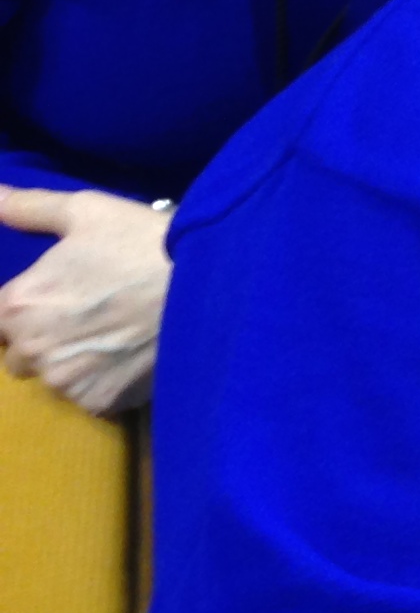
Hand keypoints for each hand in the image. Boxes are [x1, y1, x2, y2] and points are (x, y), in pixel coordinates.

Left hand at [0, 186, 172, 418]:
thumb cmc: (142, 242)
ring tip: (112, 340)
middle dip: (40, 341)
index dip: (19, 311)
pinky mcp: (101, 403)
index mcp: (18, 305)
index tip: (50, 301)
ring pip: (55, 379)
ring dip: (72, 365)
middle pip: (18, 357)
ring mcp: (67, 383)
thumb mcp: (86, 211)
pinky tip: (130, 359)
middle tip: (85, 318)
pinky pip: (90, 398)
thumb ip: (29, 208)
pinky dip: (104, 383)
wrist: (208, 285)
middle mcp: (32, 351)